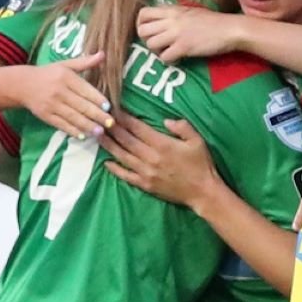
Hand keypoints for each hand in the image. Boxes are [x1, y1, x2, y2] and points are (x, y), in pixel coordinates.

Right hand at [18, 51, 112, 139]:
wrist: (22, 84)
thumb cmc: (49, 74)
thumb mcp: (66, 65)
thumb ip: (85, 62)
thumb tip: (103, 54)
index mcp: (66, 77)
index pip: (85, 89)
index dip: (97, 99)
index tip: (108, 106)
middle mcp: (59, 91)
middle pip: (81, 105)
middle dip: (97, 115)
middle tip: (111, 123)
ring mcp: (51, 105)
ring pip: (73, 117)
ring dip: (87, 125)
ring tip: (100, 132)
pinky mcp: (45, 115)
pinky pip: (61, 124)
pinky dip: (72, 130)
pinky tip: (82, 136)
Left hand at [100, 113, 219, 212]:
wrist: (202, 191)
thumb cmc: (201, 164)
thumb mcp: (197, 141)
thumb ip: (182, 127)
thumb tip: (165, 120)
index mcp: (163, 144)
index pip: (138, 128)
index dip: (125, 119)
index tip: (115, 110)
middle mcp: (150, 157)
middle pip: (126, 140)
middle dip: (113, 129)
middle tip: (102, 119)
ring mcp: (145, 172)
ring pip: (122, 156)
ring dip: (109, 145)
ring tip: (98, 136)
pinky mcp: (144, 185)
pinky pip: (125, 175)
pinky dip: (114, 169)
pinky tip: (105, 162)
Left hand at [136, 5, 239, 63]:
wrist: (230, 29)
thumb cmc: (214, 21)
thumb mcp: (191, 11)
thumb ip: (176, 15)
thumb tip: (165, 22)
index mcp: (172, 10)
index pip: (143, 13)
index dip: (141, 24)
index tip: (150, 32)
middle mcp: (171, 20)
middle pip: (142, 30)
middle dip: (146, 40)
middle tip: (158, 45)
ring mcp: (177, 34)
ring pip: (150, 44)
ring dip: (156, 52)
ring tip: (167, 53)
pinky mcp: (184, 47)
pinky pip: (164, 57)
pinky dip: (169, 61)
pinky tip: (177, 60)